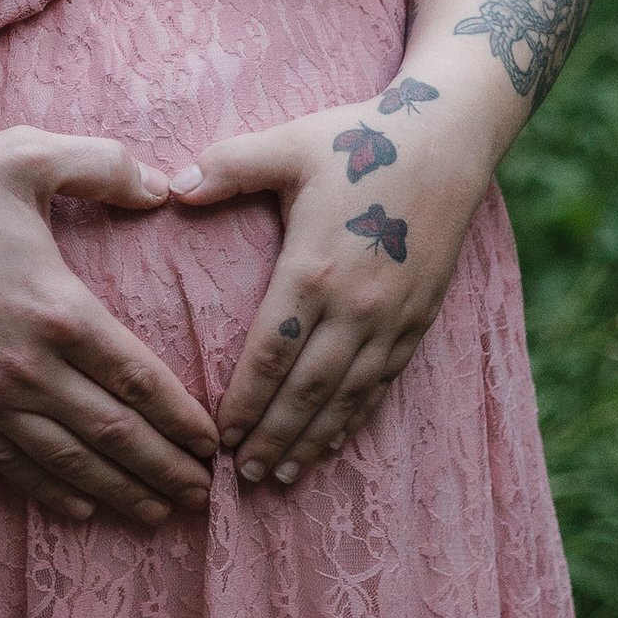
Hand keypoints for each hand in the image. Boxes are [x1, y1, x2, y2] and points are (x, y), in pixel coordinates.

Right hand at [0, 134, 219, 529]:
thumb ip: (105, 167)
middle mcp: (27, 364)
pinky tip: (82, 507)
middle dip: (164, 468)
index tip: (211, 441)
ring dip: (119, 491)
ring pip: (67, 460)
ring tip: (158, 512)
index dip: (181, 417)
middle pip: (114, 432)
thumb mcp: (30, 155)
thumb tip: (163, 188)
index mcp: (59, 308)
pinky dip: (52, 490)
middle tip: (201, 493)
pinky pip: (9, 462)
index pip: (139, 379)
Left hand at [172, 93, 500, 485]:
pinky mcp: (419, 318)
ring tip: (281, 475)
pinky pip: (383, 382)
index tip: (218, 437)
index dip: (244, 401)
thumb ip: (227, 167)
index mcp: (313, 268)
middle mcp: (355, 304)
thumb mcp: (287, 144)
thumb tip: (170, 188)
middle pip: (307, 389)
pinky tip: (334, 442)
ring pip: (348, 396)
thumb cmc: (358, 140)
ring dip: (313, 439)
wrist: (448, 139)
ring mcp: (392, 316)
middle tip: (242, 477)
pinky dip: (356, 418)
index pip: (269, 353)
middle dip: (273, 436)